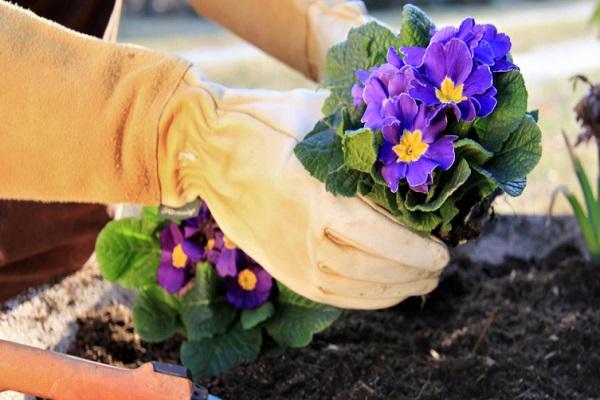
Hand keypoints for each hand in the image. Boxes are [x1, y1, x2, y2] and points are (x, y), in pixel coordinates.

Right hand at [158, 68, 449, 308]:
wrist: (208, 150)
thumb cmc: (264, 124)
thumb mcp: (315, 116)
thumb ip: (359, 136)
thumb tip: (408, 146)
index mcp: (315, 198)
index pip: (379, 239)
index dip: (416, 252)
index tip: (444, 253)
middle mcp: (303, 236)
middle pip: (372, 269)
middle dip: (414, 274)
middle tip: (440, 269)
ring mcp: (288, 256)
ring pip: (352, 289)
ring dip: (393, 291)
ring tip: (420, 284)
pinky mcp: (280, 266)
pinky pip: (328, 295)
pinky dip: (362, 299)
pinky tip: (384, 292)